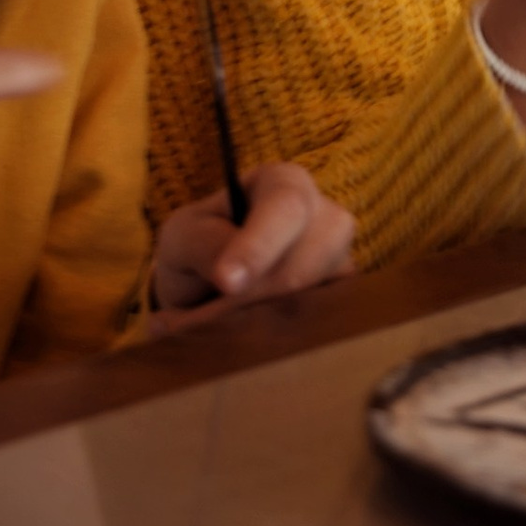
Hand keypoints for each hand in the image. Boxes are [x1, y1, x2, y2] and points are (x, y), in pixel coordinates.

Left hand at [149, 163, 355, 320]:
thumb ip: (204, 245)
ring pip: (314, 303)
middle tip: (206, 313)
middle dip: (252, 297)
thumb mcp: (183, 236)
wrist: (208, 285)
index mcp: (284, 185)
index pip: (286, 209)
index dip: (259, 247)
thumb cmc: (198, 246)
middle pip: (304, 264)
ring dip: (261, 322)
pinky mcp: (342, 304)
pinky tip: (252, 334)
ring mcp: (342, 262)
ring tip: (222, 320)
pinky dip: (279, 340)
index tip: (226, 283)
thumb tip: (233, 278)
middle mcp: (326, 217)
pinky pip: (318, 328)